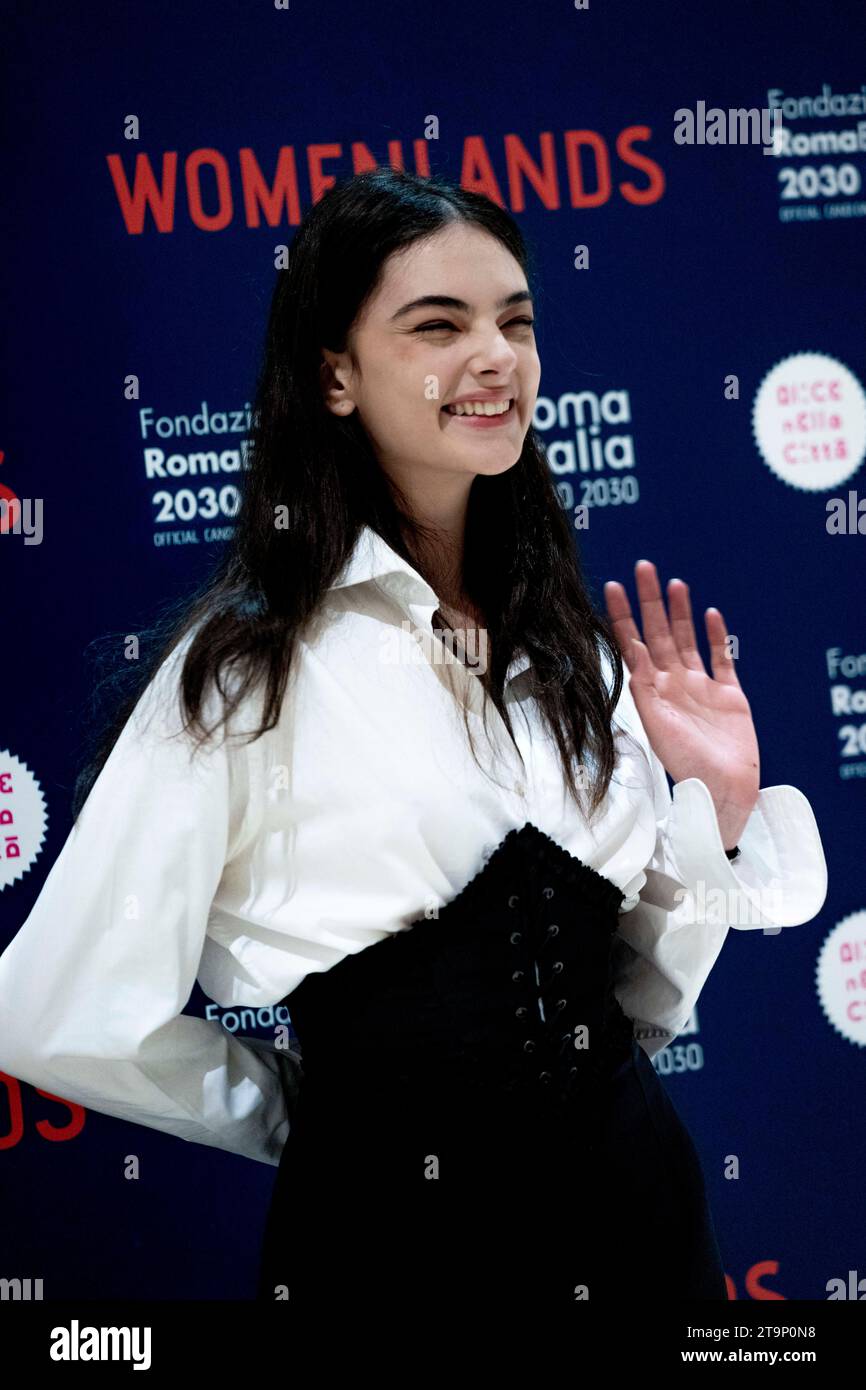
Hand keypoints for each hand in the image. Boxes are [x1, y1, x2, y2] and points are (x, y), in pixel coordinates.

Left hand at [603, 561, 759, 849]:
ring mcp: (701, 689)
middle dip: (650, 601)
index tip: (611, 587)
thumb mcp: (653, 728)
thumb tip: (624, 656)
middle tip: (643, 567)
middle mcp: (673, 685)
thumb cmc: (685, 768)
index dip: (621, 616)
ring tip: (673, 584)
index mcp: (651, 692)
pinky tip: (711, 615)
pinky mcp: (730, 696)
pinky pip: (723, 660)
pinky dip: (717, 638)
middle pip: (659, 633)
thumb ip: (640, 693)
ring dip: (680, 612)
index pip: (631, 645)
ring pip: (687, 641)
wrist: (722, 791)